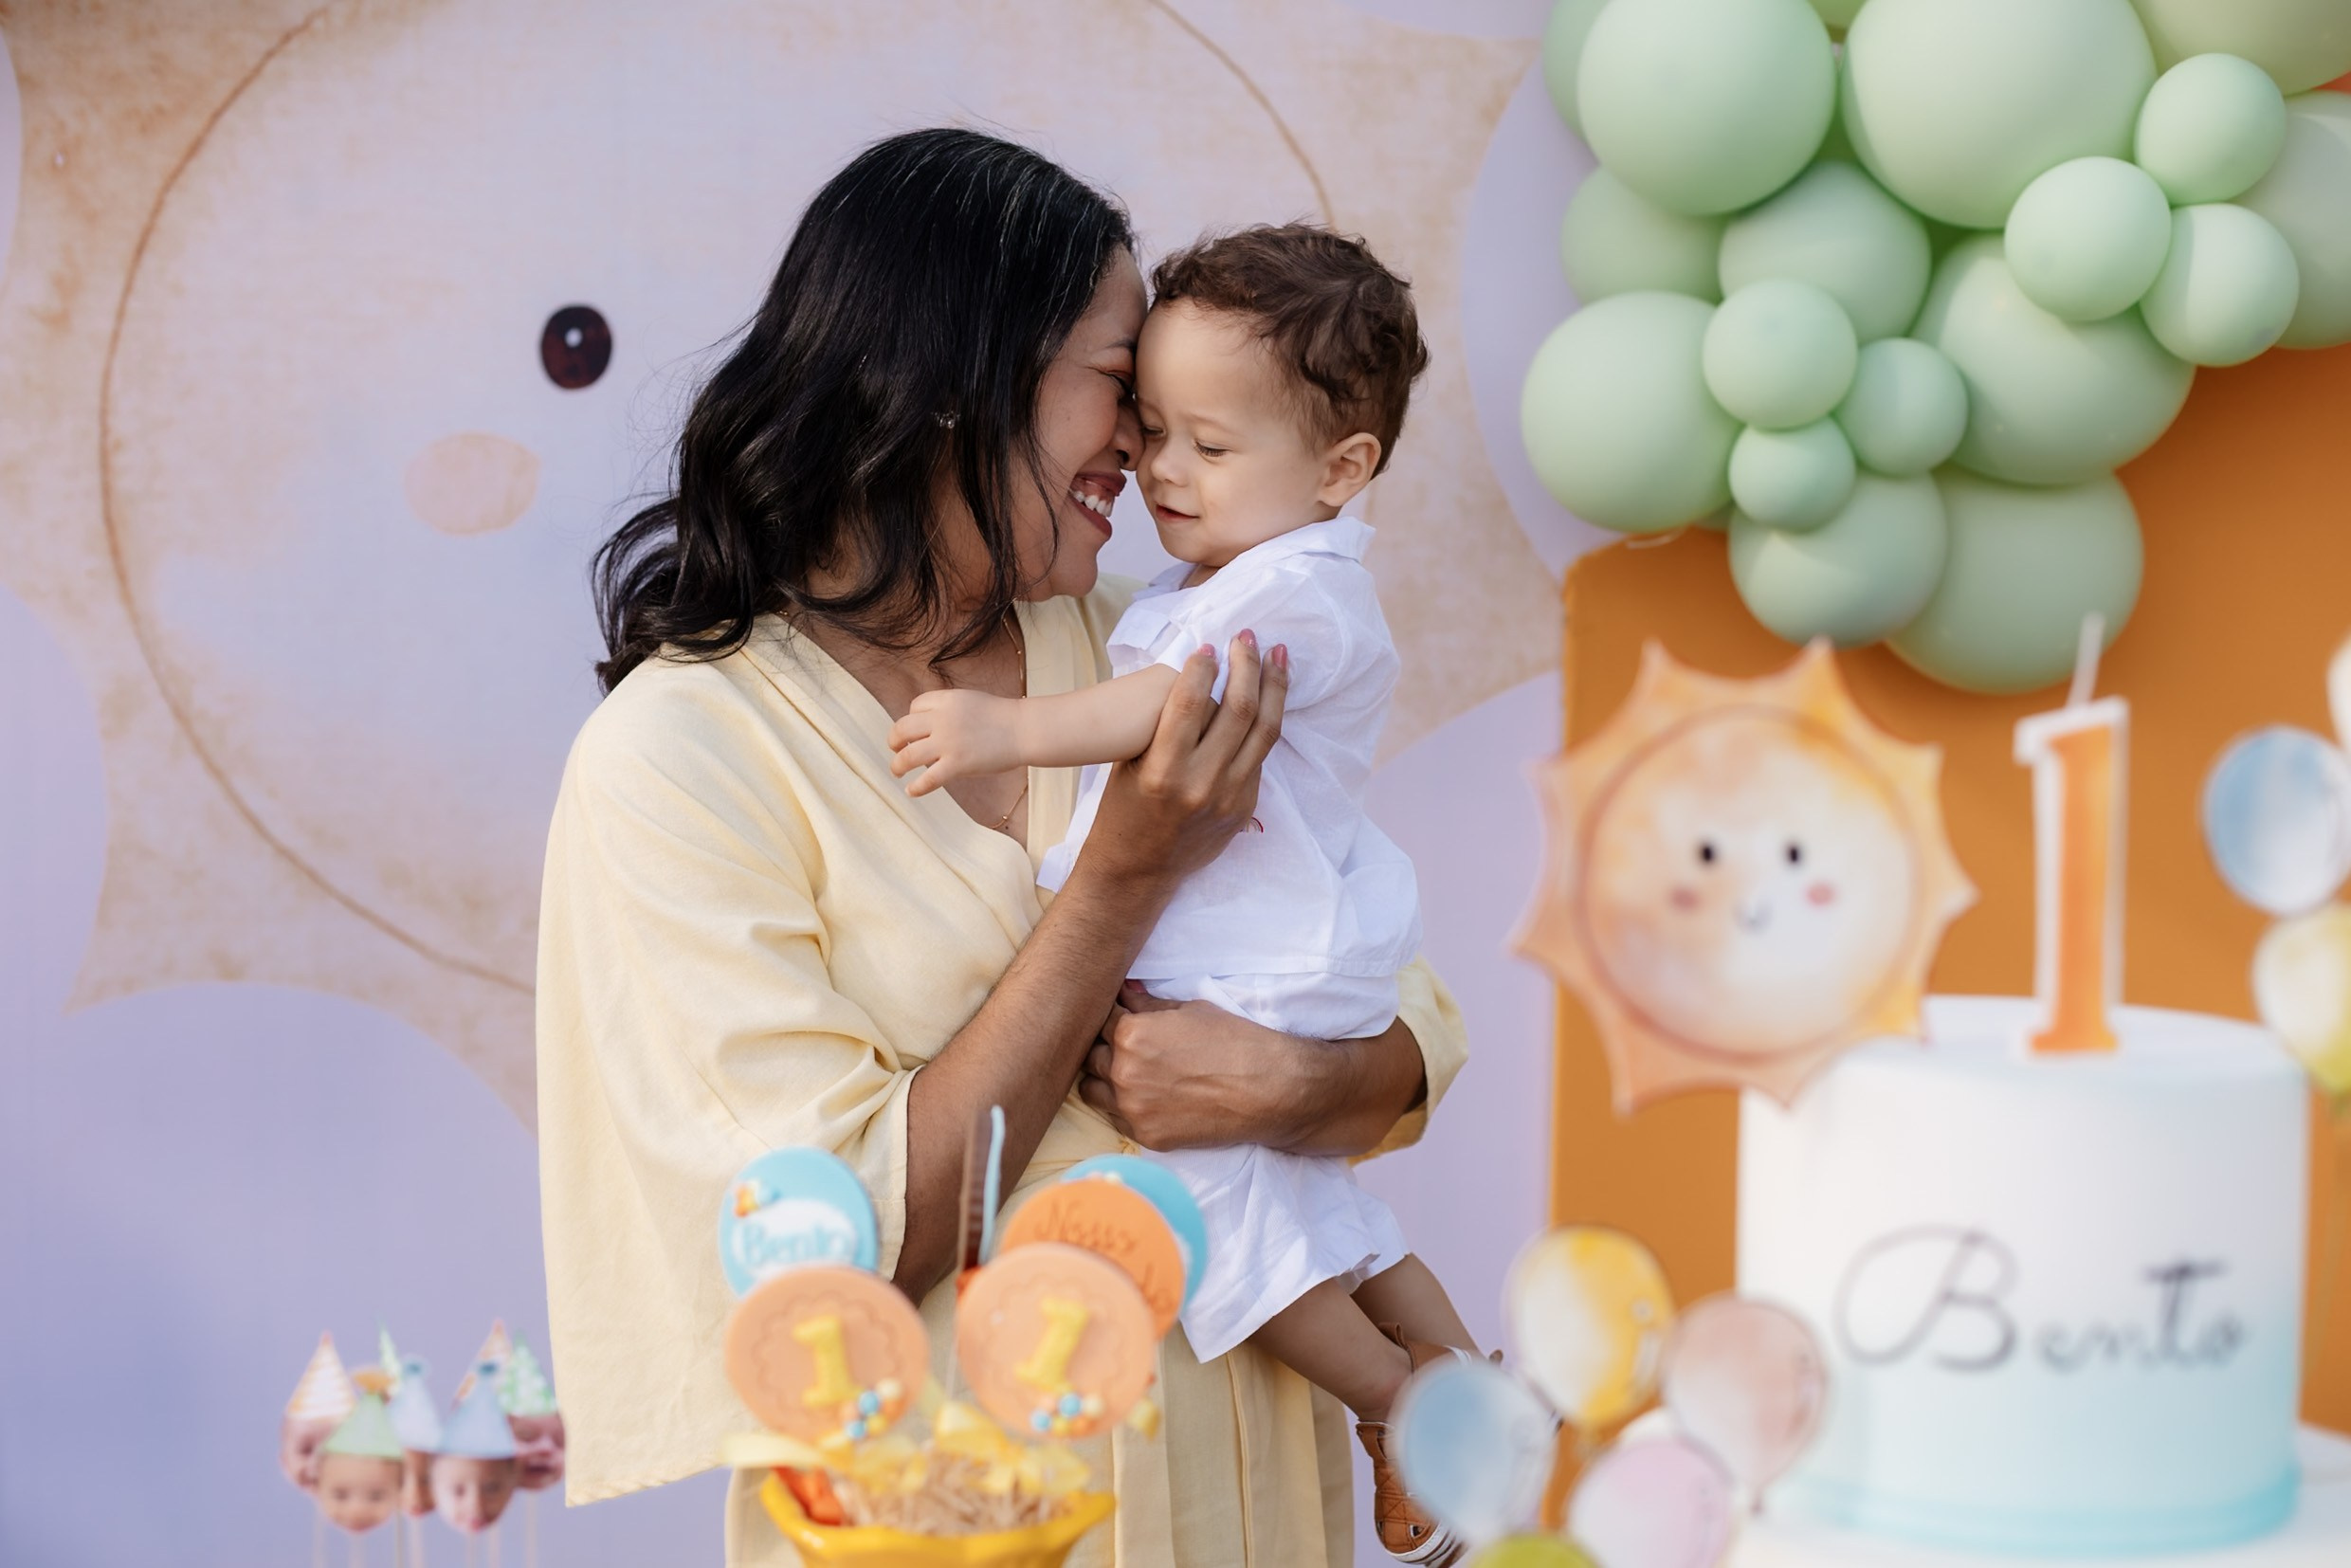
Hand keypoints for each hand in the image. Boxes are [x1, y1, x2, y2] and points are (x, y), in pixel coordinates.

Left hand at [888, 688, 1022, 795]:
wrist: (1024, 730)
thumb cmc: (1002, 717)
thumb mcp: (970, 701)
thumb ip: (948, 710)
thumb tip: (926, 726)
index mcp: (947, 700)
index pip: (914, 707)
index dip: (912, 720)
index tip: (916, 732)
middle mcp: (943, 719)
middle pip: (902, 728)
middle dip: (894, 741)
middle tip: (896, 750)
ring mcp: (949, 742)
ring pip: (908, 755)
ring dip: (897, 765)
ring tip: (897, 772)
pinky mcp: (958, 764)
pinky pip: (928, 779)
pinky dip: (916, 787)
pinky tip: (911, 791)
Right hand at [1077, 632, 1287, 890]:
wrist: (1136, 870)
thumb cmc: (1121, 810)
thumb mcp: (1128, 764)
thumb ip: (1163, 728)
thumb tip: (1192, 679)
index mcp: (1162, 770)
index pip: (1190, 703)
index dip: (1202, 668)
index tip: (1207, 646)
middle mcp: (1201, 784)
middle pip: (1239, 710)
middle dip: (1246, 666)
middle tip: (1247, 637)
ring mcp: (1229, 798)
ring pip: (1265, 731)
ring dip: (1274, 687)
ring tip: (1277, 656)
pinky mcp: (1245, 807)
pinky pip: (1260, 756)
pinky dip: (1264, 722)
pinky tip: (1269, 697)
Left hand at [1081, 986, 1429, 1154]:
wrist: (1270, 1090)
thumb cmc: (1236, 1041)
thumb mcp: (1191, 1010)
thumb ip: (1148, 1004)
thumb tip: (1125, 993)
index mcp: (1130, 1033)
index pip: (1101, 1019)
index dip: (1112, 1014)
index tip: (1121, 1015)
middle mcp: (1122, 1072)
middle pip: (1091, 1055)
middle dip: (1104, 1046)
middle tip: (1124, 1043)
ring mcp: (1131, 1108)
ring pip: (1092, 1089)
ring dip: (1103, 1077)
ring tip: (1128, 1071)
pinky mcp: (1145, 1135)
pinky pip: (1115, 1118)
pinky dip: (1122, 1105)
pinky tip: (1144, 1095)